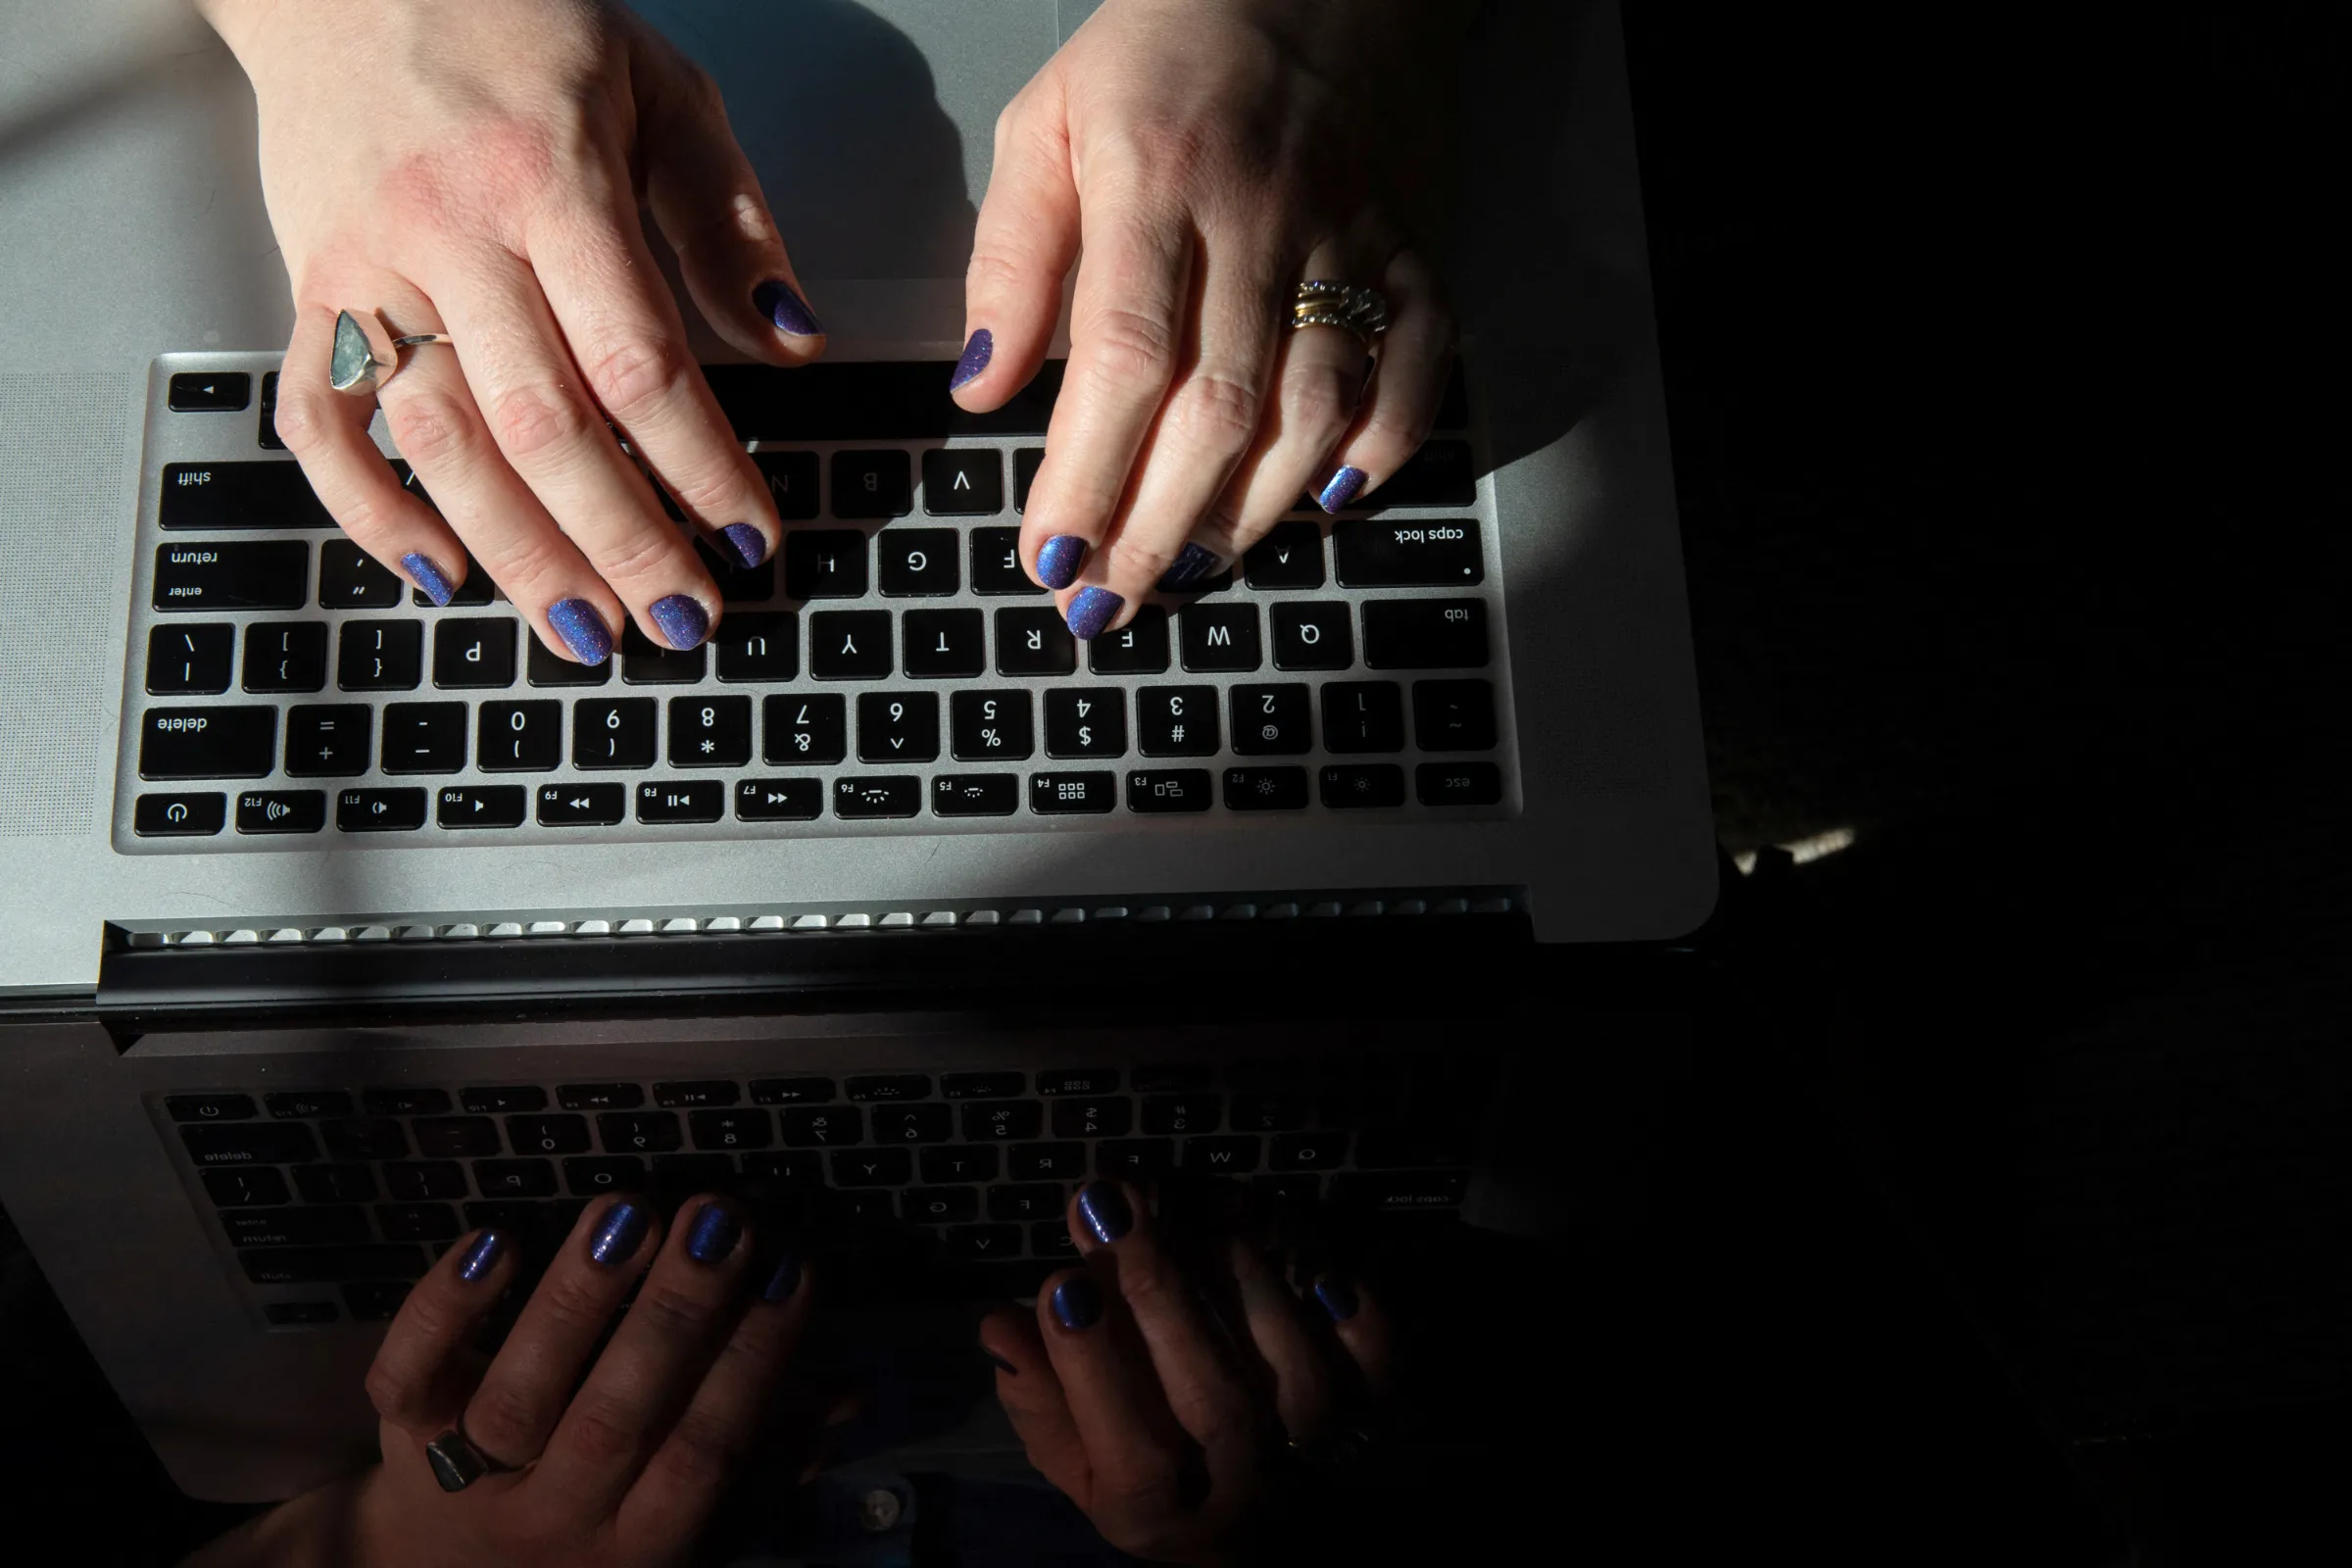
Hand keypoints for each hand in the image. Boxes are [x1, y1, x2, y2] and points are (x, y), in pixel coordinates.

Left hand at [187, 1194, 809, 1567]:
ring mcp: (472, 1480)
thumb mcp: (689, 1520)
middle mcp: (557, 1519)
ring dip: (576, 1299)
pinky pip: (408, 1380)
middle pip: (614, 1422)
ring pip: (517, 1399)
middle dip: (672, 1317)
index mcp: (641, 1540)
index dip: (751, 1365)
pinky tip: (497, 1239)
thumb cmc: (593, 1531)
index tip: (791, 1270)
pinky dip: (444, 1313)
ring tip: (627, 1210)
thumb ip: (767, 1457)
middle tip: (718, 1220)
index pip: (705, 1455)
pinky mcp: (401, 1438)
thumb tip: (852, 1391)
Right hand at [197, 0, 824, 661]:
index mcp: (551, 181)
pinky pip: (319, 420)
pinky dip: (369, 508)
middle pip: (544, 426)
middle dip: (623, 541)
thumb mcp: (659, 90)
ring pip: (439, 443)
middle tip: (682, 620)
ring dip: (518, 554)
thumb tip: (793, 342)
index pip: (639, 363)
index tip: (750, 535)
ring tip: (588, 630)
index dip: (701, 467)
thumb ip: (729, 222)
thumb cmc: (516, 21)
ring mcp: (367, 268)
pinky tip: (439, 572)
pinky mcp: (307, 287)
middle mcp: (452, 233)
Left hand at [953, 0, 1466, 636]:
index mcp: (1155, 179)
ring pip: (1315, 408)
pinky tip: (1329, 504)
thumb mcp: (1047, 123)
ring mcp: (1350, 237)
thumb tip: (983, 391)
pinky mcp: (1414, 251)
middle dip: (1155, 528)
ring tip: (1190, 570)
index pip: (1120, 361)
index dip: (1085, 475)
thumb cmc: (1172, 48)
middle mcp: (1261, 217)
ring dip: (1252, 512)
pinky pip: (1418, 368)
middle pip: (1216, 410)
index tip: (1049, 556)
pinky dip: (1383, 448)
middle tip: (1107, 602)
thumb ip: (1011, 258)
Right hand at [979, 1181, 1396, 1565]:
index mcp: (1159, 1507)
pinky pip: (1372, 1352)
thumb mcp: (1084, 1466)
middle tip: (1113, 1200)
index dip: (1094, 1363)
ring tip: (1189, 1197)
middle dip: (1157, 1291)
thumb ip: (1042, 1403)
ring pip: (1290, 1364)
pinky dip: (1346, 1300)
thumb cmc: (1163, 1483)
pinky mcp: (1376, 1403)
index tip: (1061, 1279)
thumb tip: (1000, 1324)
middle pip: (1212, 1397)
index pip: (1131, 1448)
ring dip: (1239, 1271)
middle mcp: (1244, 1483)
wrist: (1270, 1525)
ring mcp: (1320, 1445)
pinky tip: (1299, 1245)